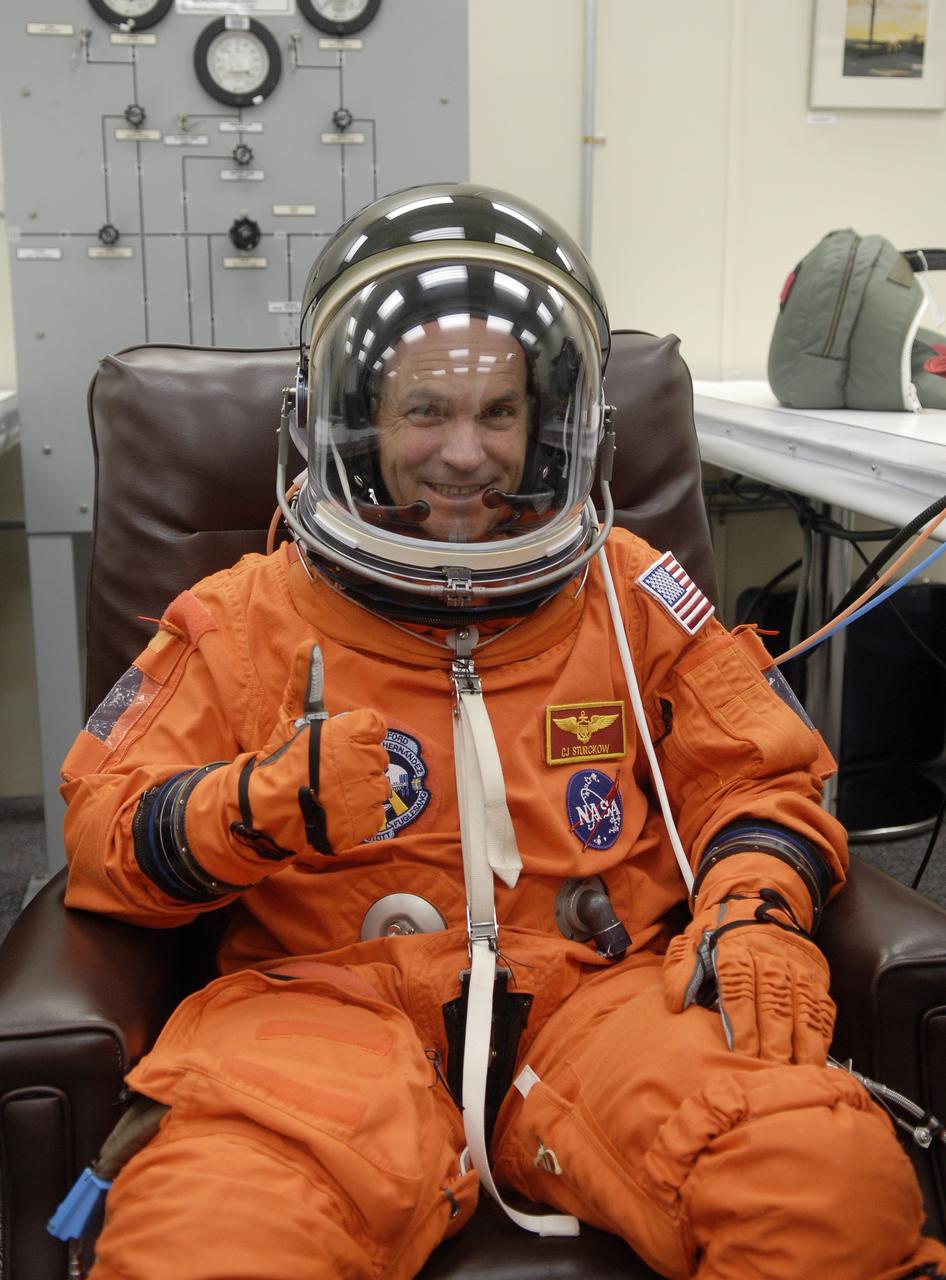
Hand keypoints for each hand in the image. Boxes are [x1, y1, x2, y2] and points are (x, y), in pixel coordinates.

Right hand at [187, 642, 389, 861]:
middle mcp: (365, 762)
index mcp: (352, 733)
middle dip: (357, 763)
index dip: (355, 735)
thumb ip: (306, 680)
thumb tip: (309, 643)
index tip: (335, 746)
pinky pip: (375, 815)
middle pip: (377, 757)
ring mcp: (367, 795)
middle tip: (327, 772)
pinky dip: (358, 816)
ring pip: (378, 787)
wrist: (265, 811)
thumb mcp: (292, 716)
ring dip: (360, 790)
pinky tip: (335, 812)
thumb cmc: (280, 760)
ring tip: (330, 793)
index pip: (374, 726)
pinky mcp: (366, 823)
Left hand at [662, 890, 834, 1064]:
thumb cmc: (719, 930)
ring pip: (804, 1009)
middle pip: (775, 1004)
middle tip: (770, 1073)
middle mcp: (771, 957)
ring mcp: (797, 967)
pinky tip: (816, 1061)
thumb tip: (675, 1003)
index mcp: (736, 948)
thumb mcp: (692, 939)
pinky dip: (822, 1036)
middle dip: (774, 1043)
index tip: (740, 1053)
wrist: (756, 900)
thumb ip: (682, 969)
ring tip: (798, 1076)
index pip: (740, 988)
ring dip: (803, 1045)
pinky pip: (823, 1008)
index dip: (742, 1023)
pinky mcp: (816, 975)